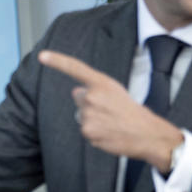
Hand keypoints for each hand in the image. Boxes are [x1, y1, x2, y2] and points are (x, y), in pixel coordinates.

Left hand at [38, 49, 182, 170]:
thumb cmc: (132, 112)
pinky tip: (108, 132)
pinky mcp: (87, 132)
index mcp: (102, 83)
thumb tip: (75, 92)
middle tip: (110, 110)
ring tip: (111, 122)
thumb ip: (94, 89)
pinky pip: (85, 130)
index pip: (76, 68)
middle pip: (78, 97)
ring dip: (92, 119)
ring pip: (81, 115)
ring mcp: (89, 115)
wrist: (148, 134)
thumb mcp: (116, 92)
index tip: (42, 56)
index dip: (57, 61)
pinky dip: (94, 132)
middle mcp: (92, 97)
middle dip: (89, 102)